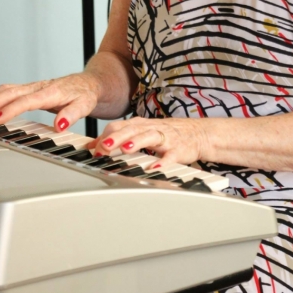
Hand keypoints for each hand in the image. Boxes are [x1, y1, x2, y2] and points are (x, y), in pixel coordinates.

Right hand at [0, 74, 98, 132]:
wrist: (90, 83)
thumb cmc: (86, 95)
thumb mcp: (85, 105)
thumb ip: (73, 114)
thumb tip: (60, 125)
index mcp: (51, 92)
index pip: (27, 101)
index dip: (11, 109)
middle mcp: (40, 87)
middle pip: (13, 92)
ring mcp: (35, 87)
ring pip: (10, 89)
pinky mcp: (32, 89)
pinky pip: (11, 89)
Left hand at [91, 116, 209, 167]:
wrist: (199, 134)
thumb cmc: (167, 134)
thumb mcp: (141, 132)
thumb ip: (118, 137)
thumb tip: (94, 144)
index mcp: (141, 125)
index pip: (120, 126)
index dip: (106, 136)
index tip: (93, 149)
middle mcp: (152, 129)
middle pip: (132, 129)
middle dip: (117, 137)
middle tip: (104, 147)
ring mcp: (166, 138)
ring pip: (150, 136)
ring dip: (137, 142)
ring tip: (126, 149)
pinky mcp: (179, 149)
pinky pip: (171, 155)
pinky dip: (163, 161)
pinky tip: (155, 167)